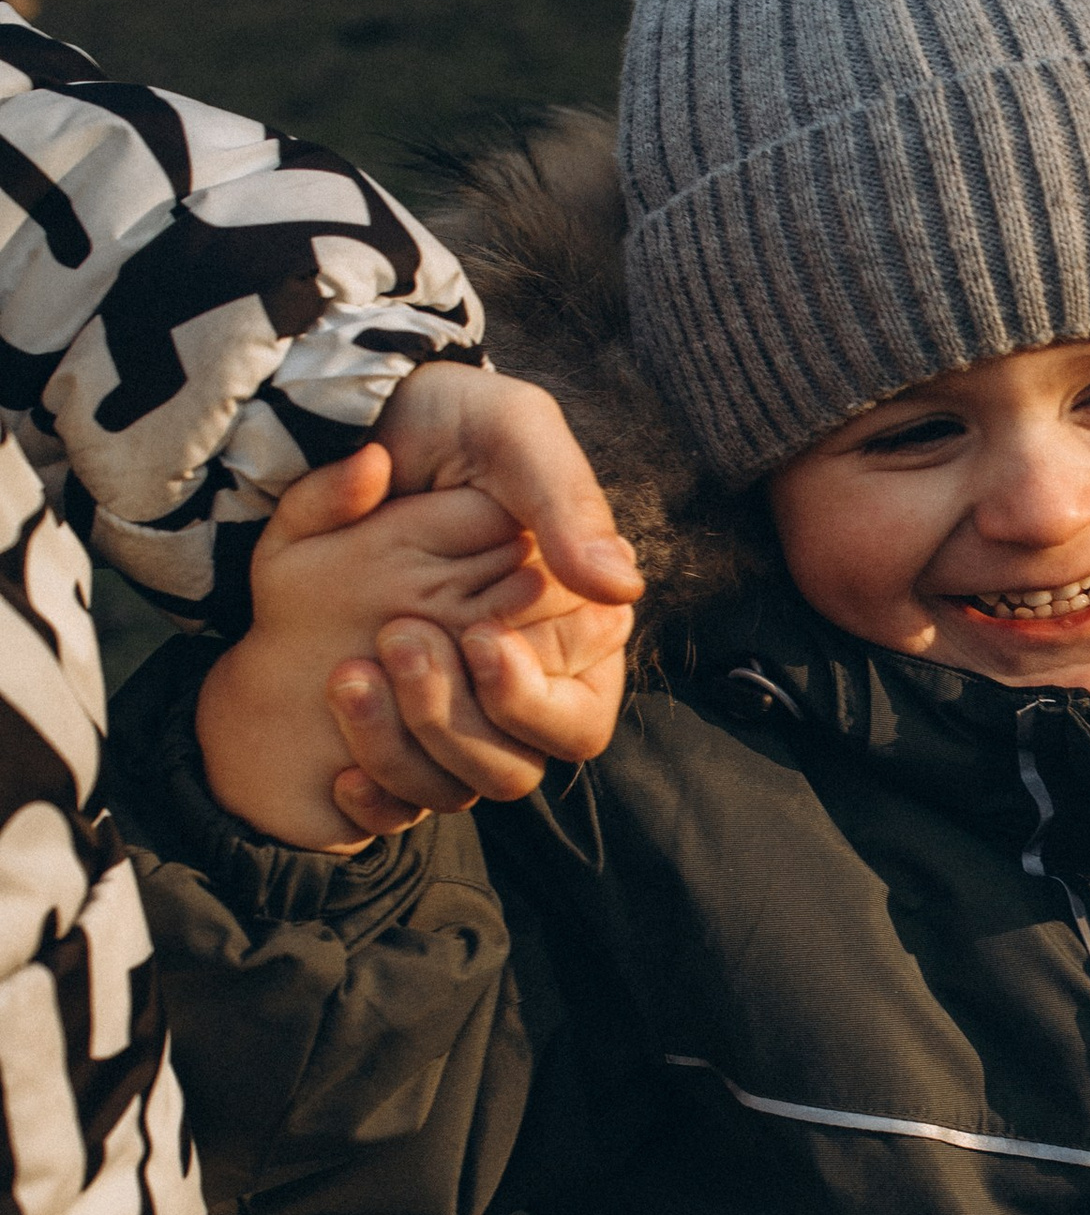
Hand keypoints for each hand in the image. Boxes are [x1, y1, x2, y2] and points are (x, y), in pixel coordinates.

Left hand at [330, 369, 640, 831]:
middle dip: (457, 725)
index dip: (529, 699)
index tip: (480, 642)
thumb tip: (623, 587)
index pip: (577, 719)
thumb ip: (568, 506)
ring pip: (458, 787)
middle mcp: (527, 682)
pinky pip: (401, 794)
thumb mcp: (515, 437)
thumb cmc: (456, 422)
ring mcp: (461, 705)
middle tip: (398, 642)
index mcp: (578, 630)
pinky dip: (374, 789)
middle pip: (516, 767)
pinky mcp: (401, 715)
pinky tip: (340, 769)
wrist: (363, 421)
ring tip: (348, 679)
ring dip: (403, 750)